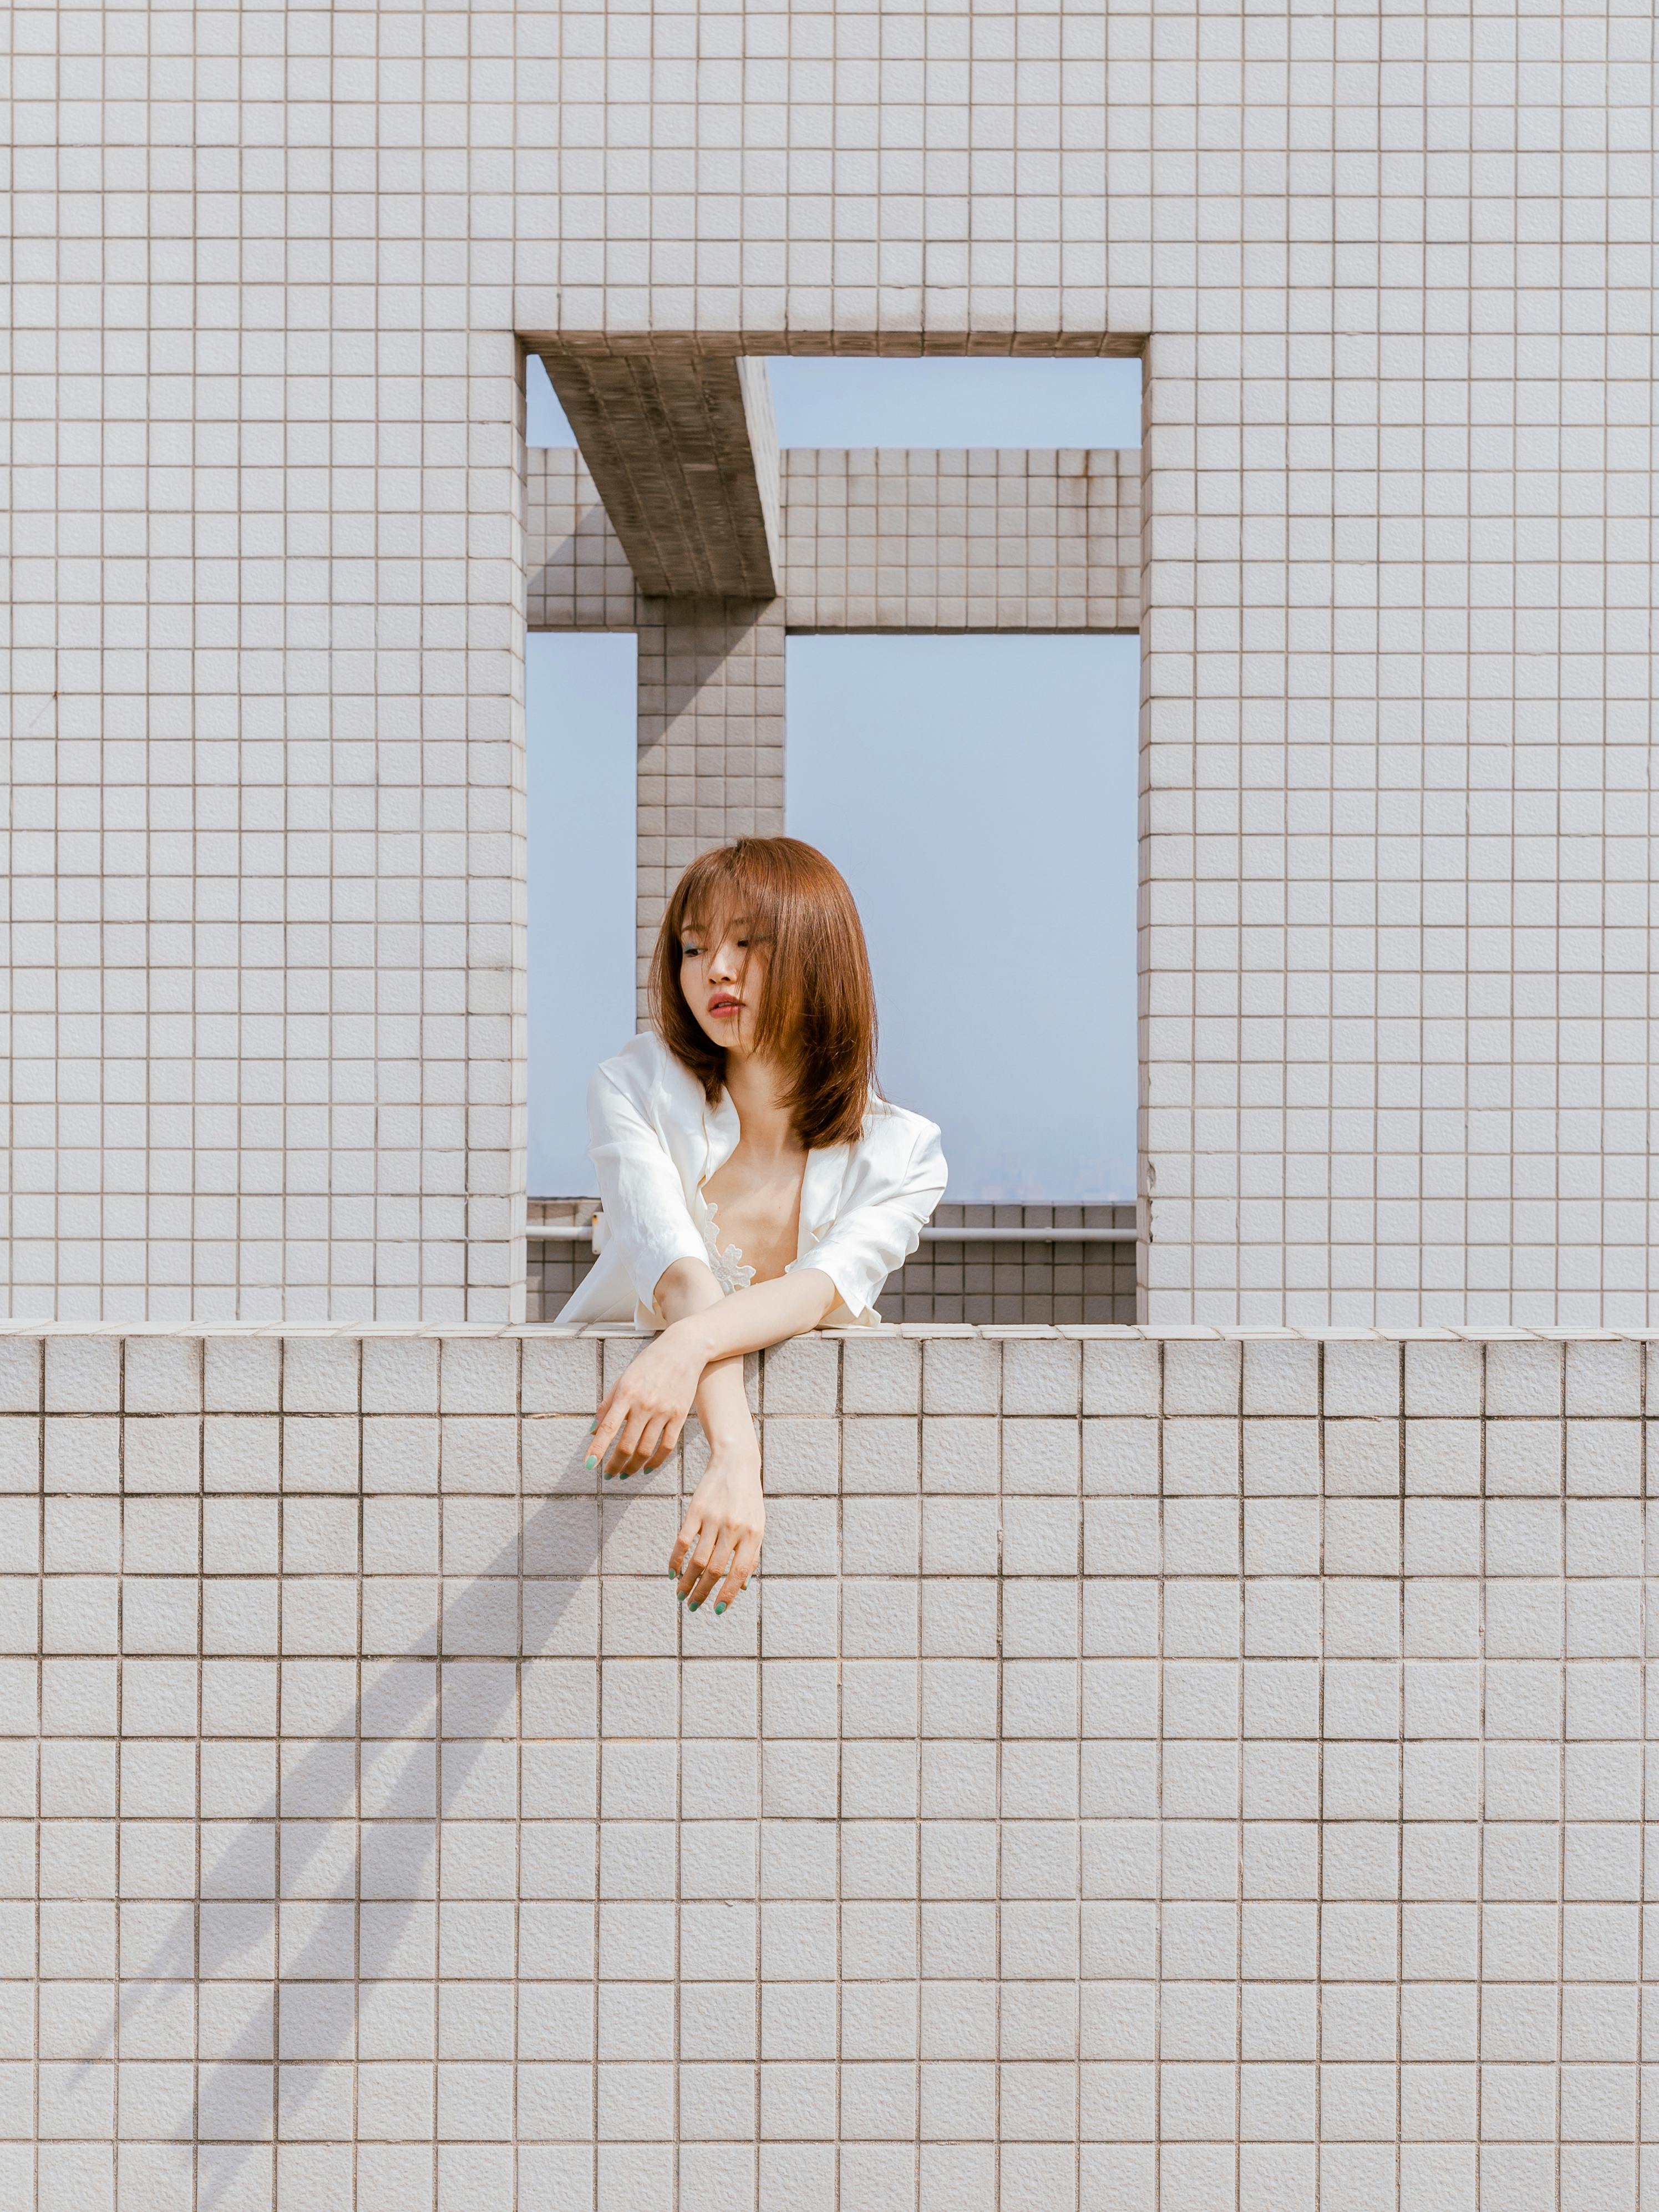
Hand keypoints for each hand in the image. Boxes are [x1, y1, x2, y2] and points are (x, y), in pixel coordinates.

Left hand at [589, 1324, 706, 1477]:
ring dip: (633, 1467)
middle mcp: (644, 1404)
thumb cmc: (648, 1364)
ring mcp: (663, 1411)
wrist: (683, 1350)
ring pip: (646, 1450)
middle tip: (609, 1474)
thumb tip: (593, 1431)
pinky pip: (667, 1446)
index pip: (608, 1428)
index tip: (589, 1465)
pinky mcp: (679, 1416)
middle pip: (627, 1445)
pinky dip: (655, 1462)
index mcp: (626, 1393)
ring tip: (625, 1473)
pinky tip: (647, 1468)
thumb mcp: (623, 1379)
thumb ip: (607, 1405)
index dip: (597, 1449)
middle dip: (615, 1464)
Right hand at [671, 1441, 763, 1613]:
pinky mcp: (696, 1511)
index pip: (740, 1572)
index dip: (728, 1594)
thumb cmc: (748, 1499)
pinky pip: (683, 1541)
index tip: (717, 1610)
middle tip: (693, 1606)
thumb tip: (743, 1586)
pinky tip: (673, 1573)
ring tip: (681, 1595)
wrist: (736, 1463)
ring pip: (697, 1560)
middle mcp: (734, 1529)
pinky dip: (675, 1560)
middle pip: (715, 1570)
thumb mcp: (758, 1525)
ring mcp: (713, 1520)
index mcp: (753, 1535)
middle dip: (703, 1593)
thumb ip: (751, 1554)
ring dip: (687, 1582)